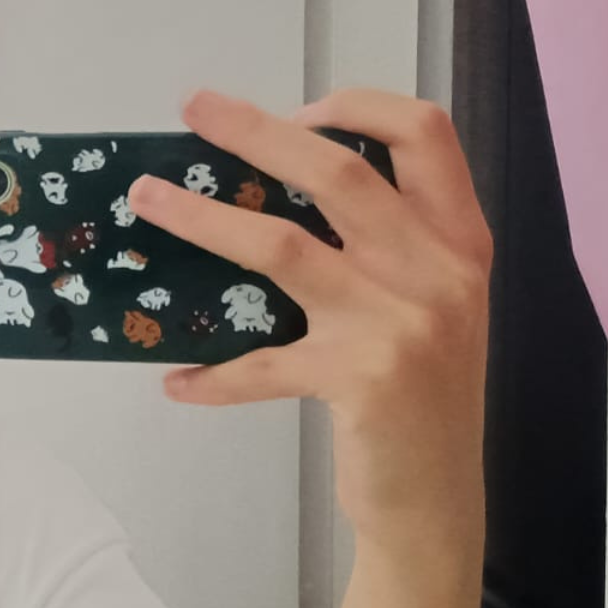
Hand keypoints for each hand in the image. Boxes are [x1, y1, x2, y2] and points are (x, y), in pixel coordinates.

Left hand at [126, 88, 493, 557]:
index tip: (297, 110)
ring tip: (146, 198)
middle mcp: (440, 272)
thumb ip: (383, 245)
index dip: (356, 106)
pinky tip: (177, 380)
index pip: (425, 133)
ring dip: (202, 219)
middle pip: (339, 171)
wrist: (437, 501)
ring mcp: (402, 325)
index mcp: (461, 240)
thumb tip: (266, 192)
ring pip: (284, 245)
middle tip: (194, 107)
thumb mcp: (427, 303)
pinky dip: (214, 374)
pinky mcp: (362, 381)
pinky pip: (263, 364)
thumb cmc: (419, 396)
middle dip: (256, 131)